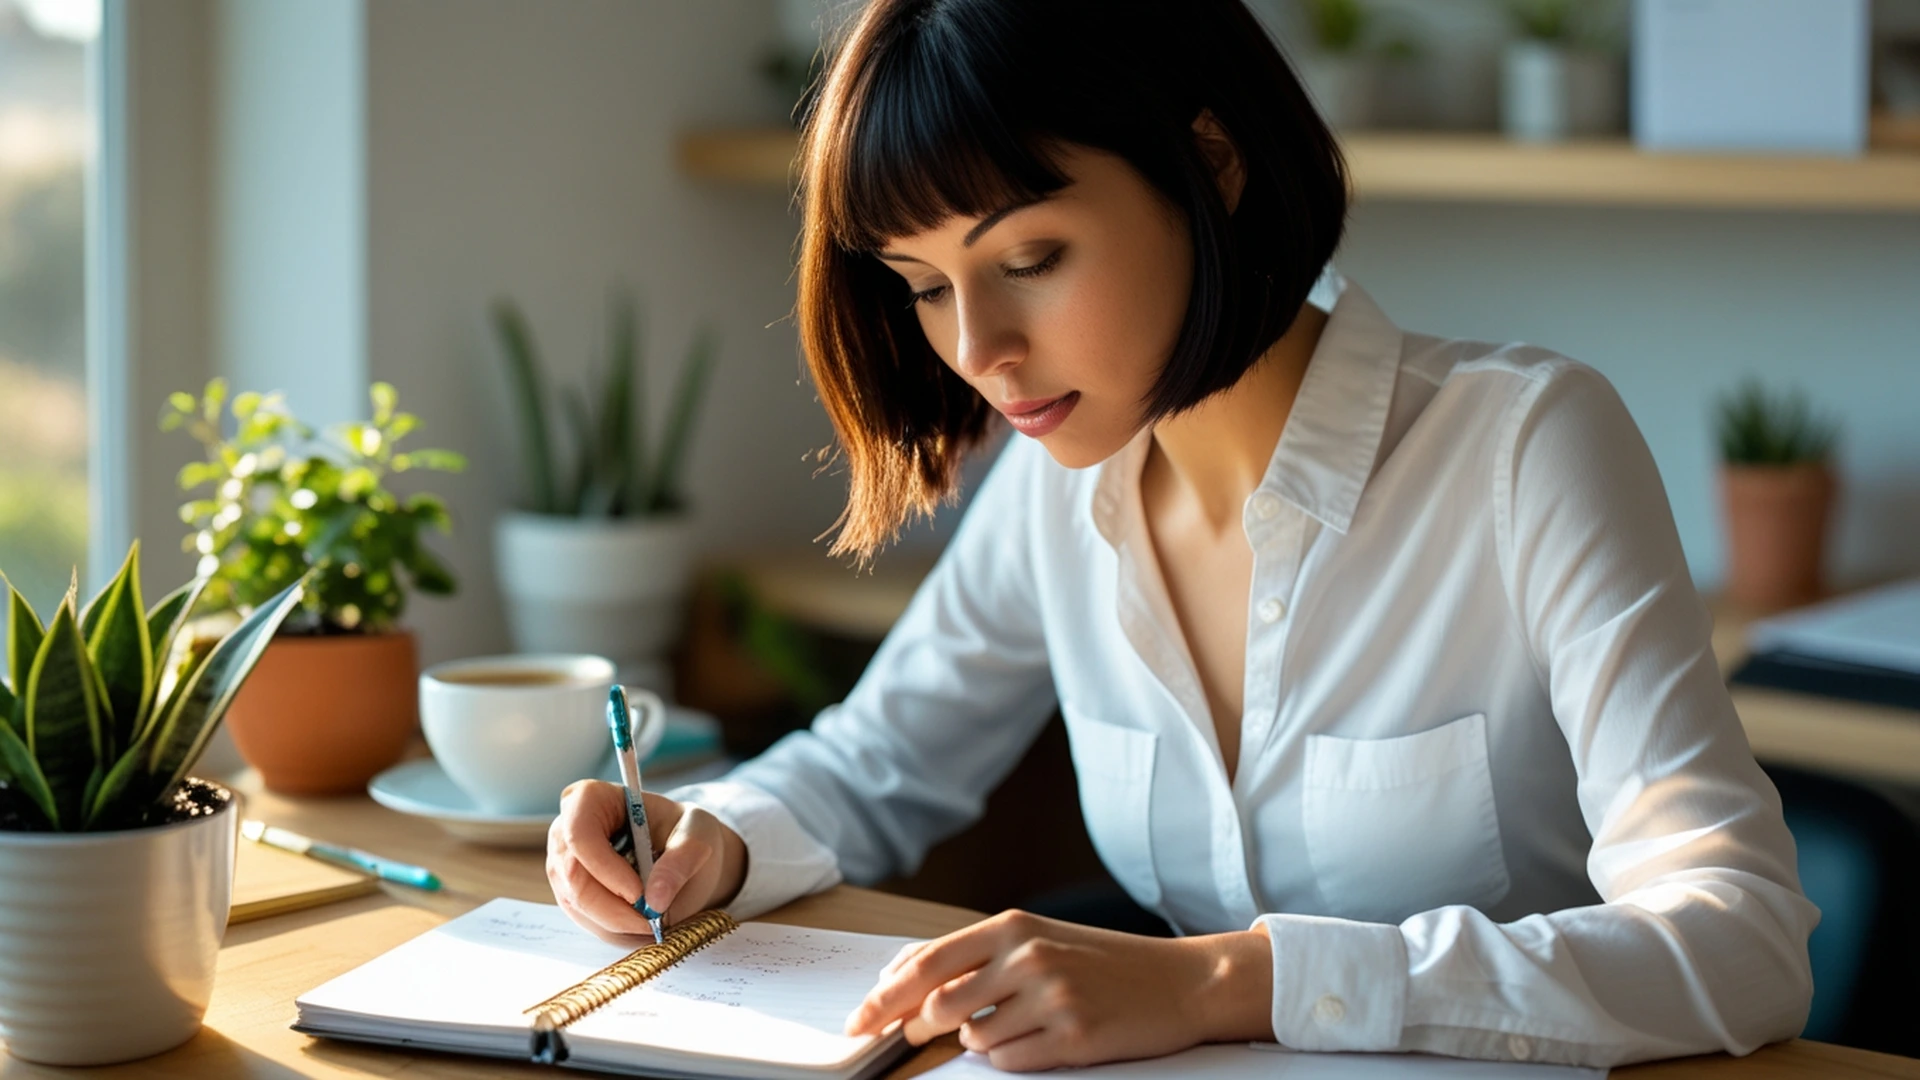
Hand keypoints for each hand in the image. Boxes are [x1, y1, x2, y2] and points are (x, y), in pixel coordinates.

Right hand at [546, 780, 747, 944]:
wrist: (684, 857)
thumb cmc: (686, 834)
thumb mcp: (699, 835)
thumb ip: (682, 861)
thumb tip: (655, 899)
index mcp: (591, 799)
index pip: (579, 833)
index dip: (604, 867)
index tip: (640, 894)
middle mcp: (566, 830)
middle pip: (573, 877)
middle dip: (614, 908)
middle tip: (653, 920)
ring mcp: (564, 865)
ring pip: (577, 905)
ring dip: (618, 923)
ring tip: (655, 919)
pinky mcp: (570, 894)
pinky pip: (585, 922)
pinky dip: (617, 930)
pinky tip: (642, 922)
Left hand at [842, 909, 1274, 1071]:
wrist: (1182, 981)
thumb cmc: (1104, 961)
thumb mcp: (1038, 940)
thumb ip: (975, 957)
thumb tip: (904, 982)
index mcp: (1012, 927)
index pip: (925, 963)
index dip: (883, 998)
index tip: (856, 1023)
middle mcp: (1027, 957)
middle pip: (938, 1006)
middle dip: (919, 1028)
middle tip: (915, 1036)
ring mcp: (1050, 997)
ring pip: (974, 1038)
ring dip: (981, 1040)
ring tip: (1019, 1024)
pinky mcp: (1071, 1037)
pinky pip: (1009, 1062)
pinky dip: (1013, 1058)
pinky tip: (1043, 1039)